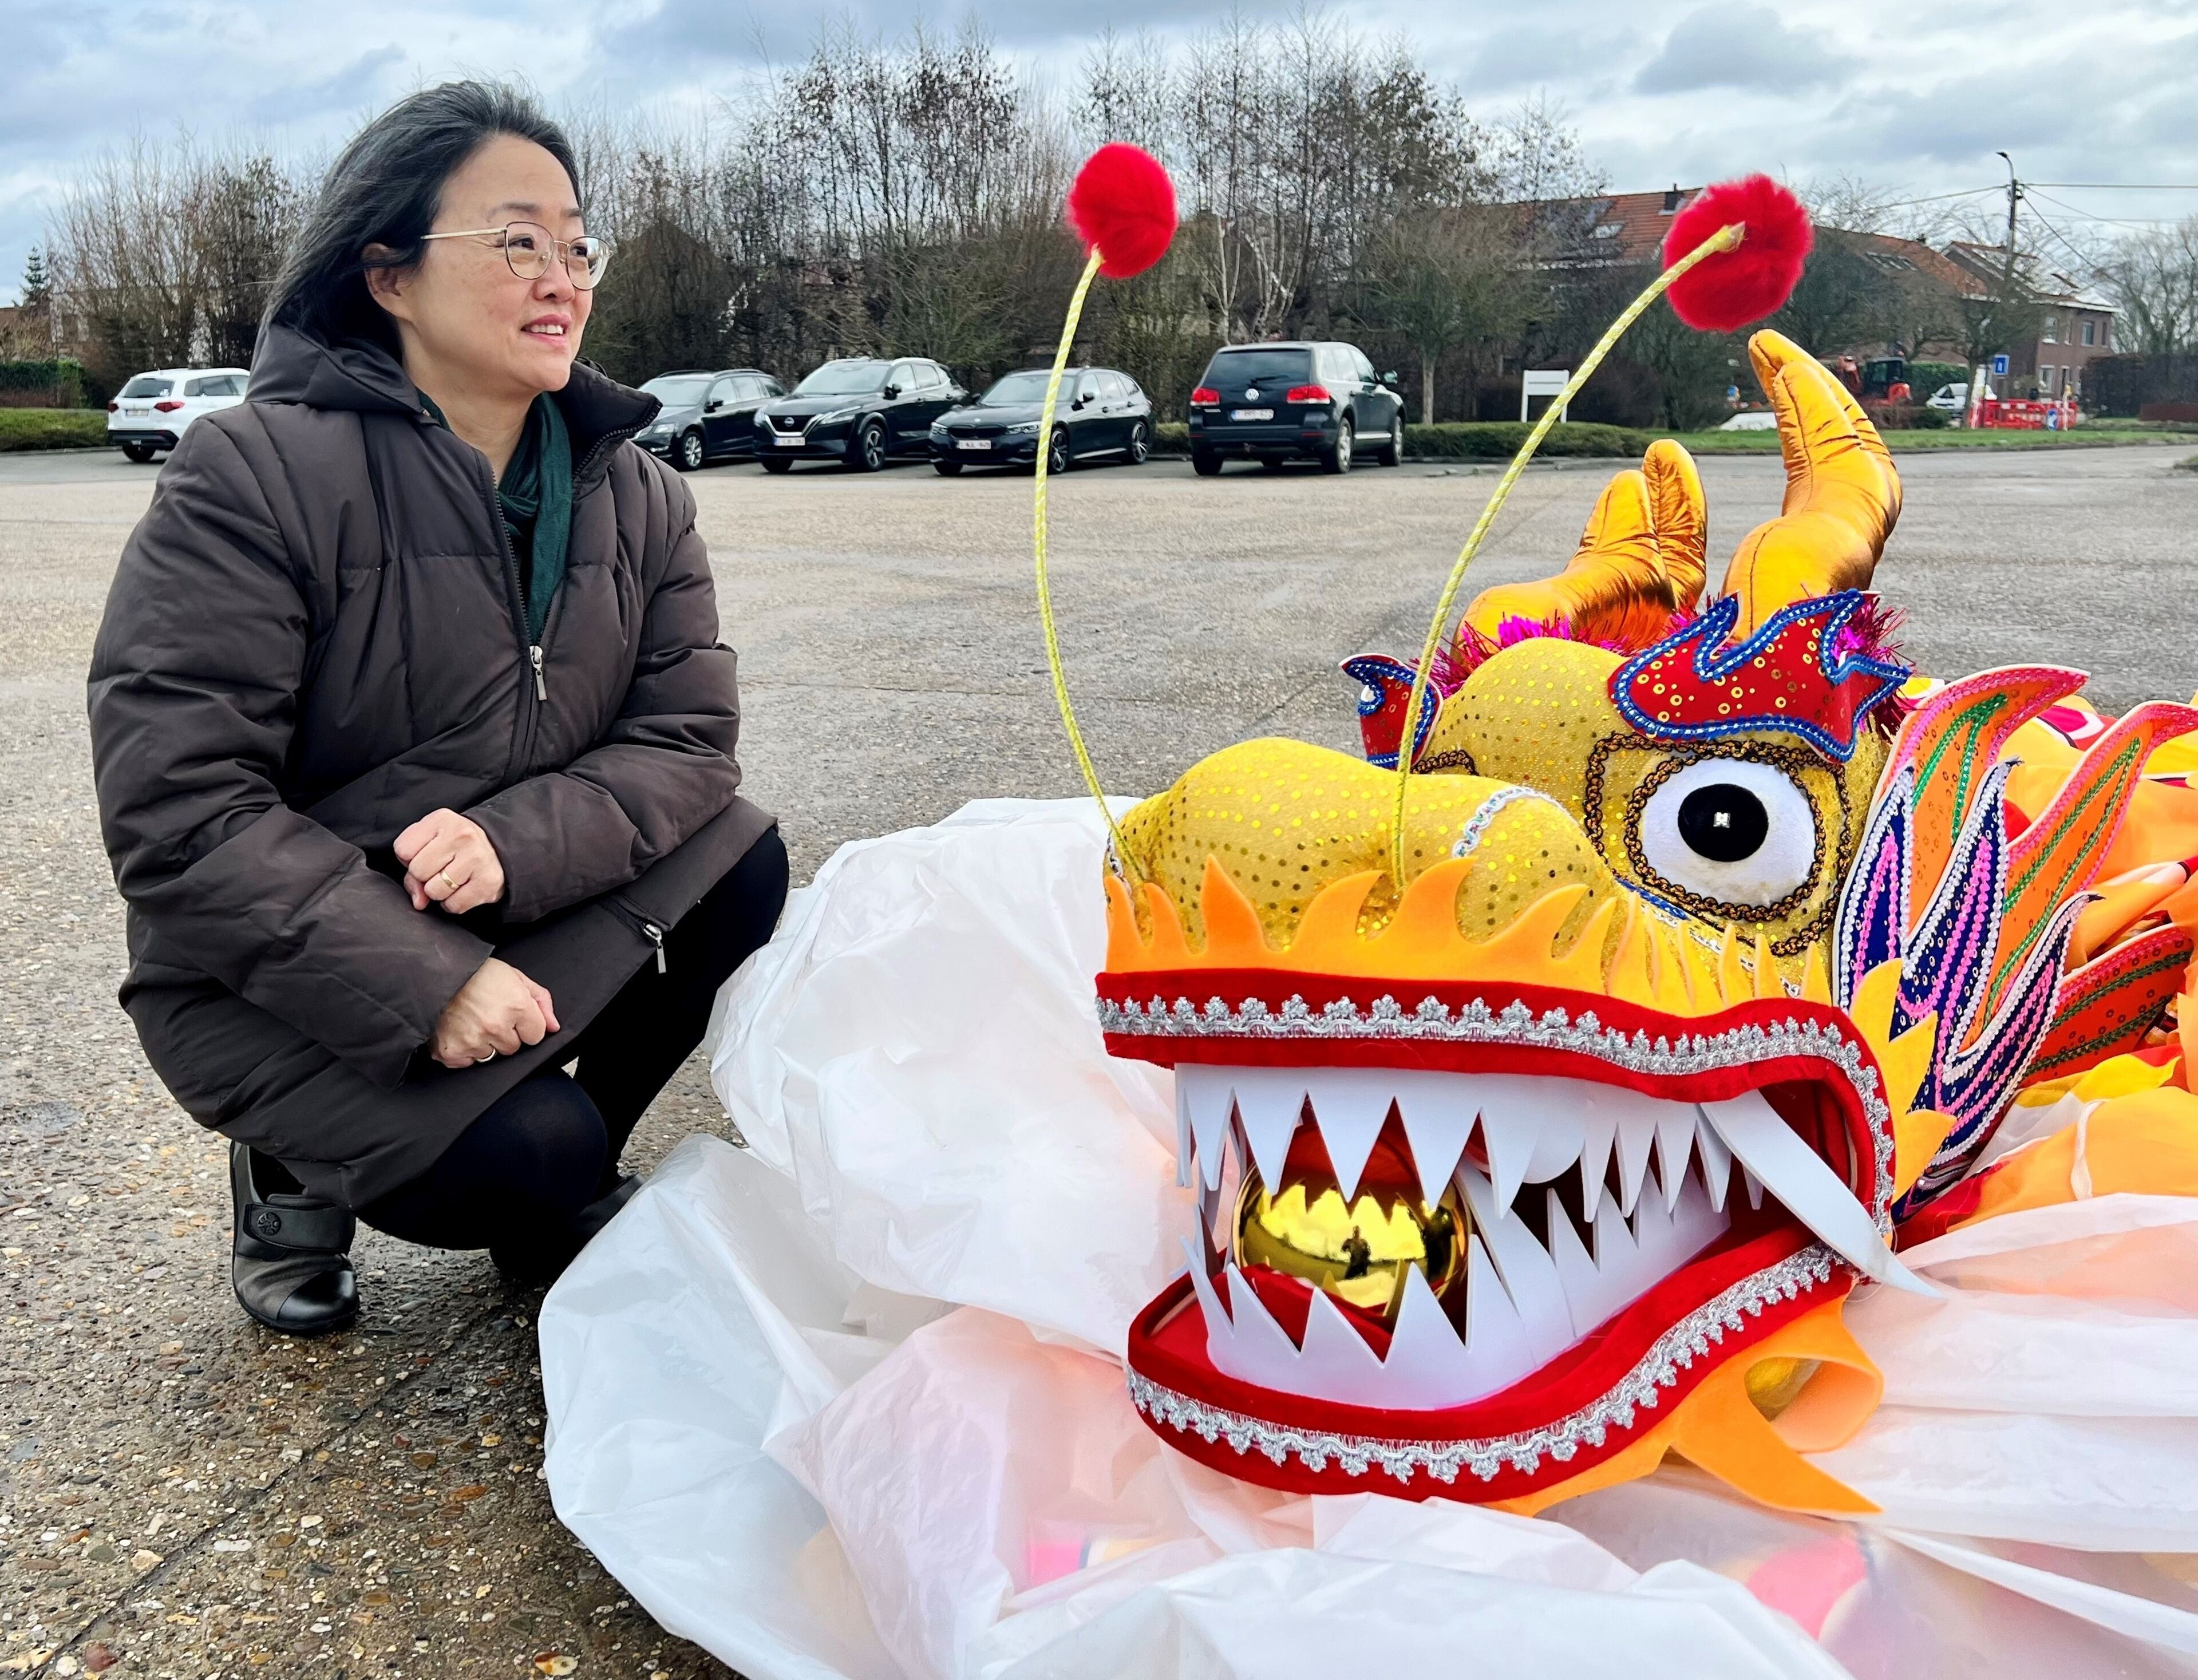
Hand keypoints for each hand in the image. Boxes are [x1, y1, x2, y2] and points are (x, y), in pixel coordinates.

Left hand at [395, 808, 505, 913]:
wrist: (499, 850)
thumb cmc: (457, 847)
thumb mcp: (430, 842)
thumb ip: (411, 867)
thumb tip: (419, 901)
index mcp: (442, 819)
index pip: (402, 849)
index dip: (409, 858)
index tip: (426, 855)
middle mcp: (462, 835)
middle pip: (418, 871)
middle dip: (424, 876)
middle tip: (441, 868)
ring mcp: (476, 858)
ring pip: (433, 891)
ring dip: (439, 892)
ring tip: (453, 879)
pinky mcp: (487, 882)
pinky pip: (454, 905)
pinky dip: (454, 903)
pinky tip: (463, 889)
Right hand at [430, 958, 559, 1068]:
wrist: (437, 972)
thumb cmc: (477, 973)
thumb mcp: (516, 977)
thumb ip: (541, 1001)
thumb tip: (553, 1026)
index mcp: (517, 1007)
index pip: (536, 1036)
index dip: (525, 1025)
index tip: (512, 1015)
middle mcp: (496, 1026)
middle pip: (513, 1048)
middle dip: (504, 1034)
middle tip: (488, 1015)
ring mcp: (473, 1041)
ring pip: (490, 1056)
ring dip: (483, 1042)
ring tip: (471, 1020)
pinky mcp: (452, 1051)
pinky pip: (466, 1063)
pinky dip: (463, 1051)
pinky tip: (459, 1031)